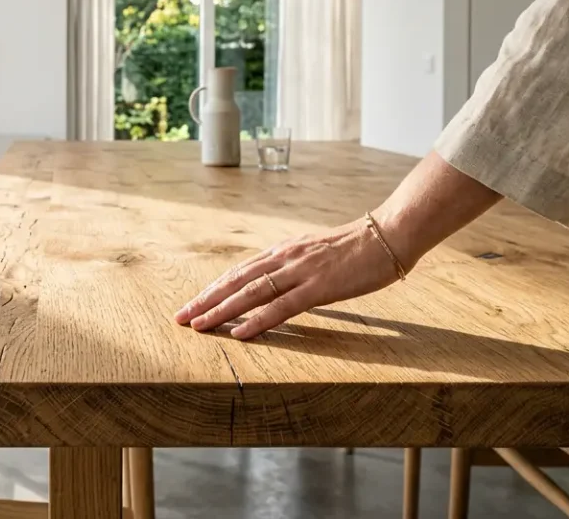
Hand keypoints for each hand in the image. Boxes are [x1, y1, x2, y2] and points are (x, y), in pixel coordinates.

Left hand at [173, 217, 404, 339]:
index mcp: (283, 252)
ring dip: (220, 310)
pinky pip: (281, 306)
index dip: (213, 288)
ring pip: (250, 293)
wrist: (388, 235)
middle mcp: (284, 259)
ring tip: (198, 326)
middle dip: (205, 300)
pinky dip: (257, 320)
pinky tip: (239, 333)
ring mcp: (300, 272)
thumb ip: (295, 267)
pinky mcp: (318, 287)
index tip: (193, 304)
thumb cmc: (357, 248)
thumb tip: (278, 284)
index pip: (239, 272)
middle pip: (235, 281)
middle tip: (180, 318)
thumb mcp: (316, 254)